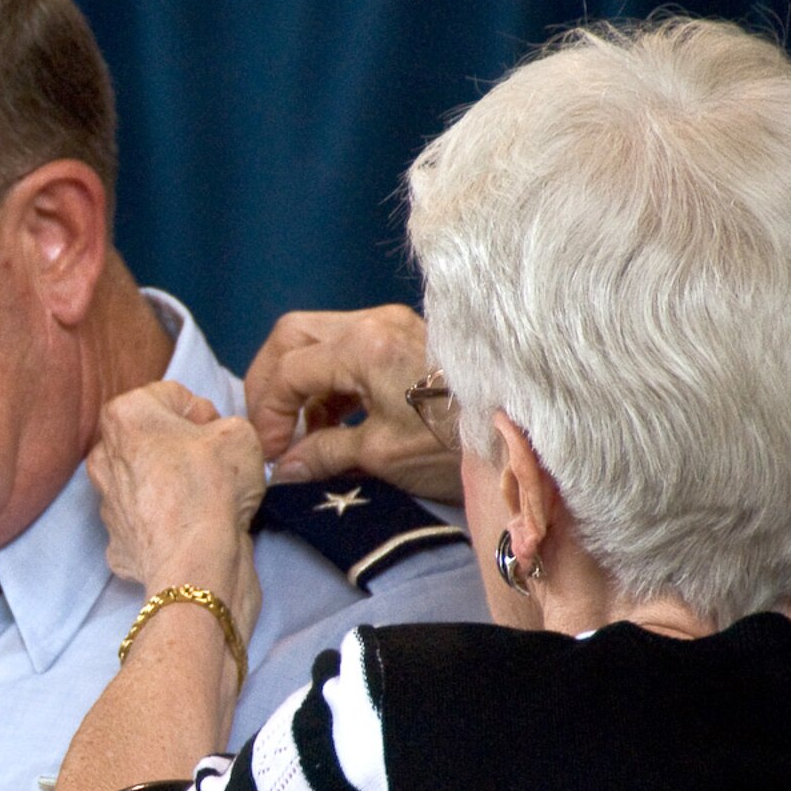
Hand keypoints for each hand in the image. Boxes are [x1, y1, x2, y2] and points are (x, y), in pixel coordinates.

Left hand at [89, 381, 264, 638]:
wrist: (195, 565)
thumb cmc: (213, 487)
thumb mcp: (240, 431)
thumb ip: (224, 423)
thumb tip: (214, 440)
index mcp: (124, 415)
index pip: (173, 395)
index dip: (205, 413)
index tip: (218, 436)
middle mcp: (103, 455)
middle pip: (153, 439)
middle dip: (183, 448)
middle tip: (215, 466)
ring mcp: (104, 503)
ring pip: (148, 482)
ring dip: (173, 486)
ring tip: (205, 501)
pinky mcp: (116, 543)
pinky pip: (147, 524)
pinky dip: (166, 526)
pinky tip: (189, 531)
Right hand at [243, 305, 462, 503]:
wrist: (522, 432)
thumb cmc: (455, 442)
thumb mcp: (381, 455)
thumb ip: (324, 454)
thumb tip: (285, 467)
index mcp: (363, 346)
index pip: (288, 372)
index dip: (268, 414)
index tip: (271, 453)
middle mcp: (372, 323)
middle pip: (291, 336)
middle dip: (270, 382)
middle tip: (268, 427)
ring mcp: (389, 324)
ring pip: (315, 338)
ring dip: (297, 381)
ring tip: (299, 431)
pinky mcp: (403, 338)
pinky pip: (344, 348)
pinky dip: (325, 381)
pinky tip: (330, 421)